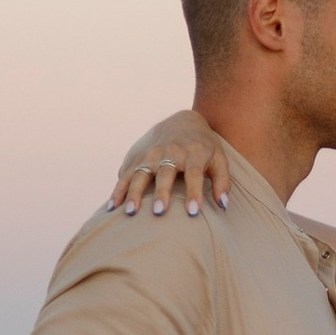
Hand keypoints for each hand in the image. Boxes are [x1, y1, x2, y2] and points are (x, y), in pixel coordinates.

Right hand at [109, 110, 234, 216]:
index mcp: (193, 154)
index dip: (194, 193)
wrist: (183, 121)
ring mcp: (151, 154)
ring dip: (134, 193)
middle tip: (159, 212)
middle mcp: (171, 152)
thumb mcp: (219, 160)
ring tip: (131, 213)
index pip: (194, 175)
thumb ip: (222, 182)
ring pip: (141, 174)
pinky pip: (126, 175)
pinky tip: (112, 207)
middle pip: (165, 174)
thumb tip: (223, 205)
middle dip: (162, 193)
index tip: (194, 212)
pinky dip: (118, 190)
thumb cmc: (204, 148)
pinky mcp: (137, 157)